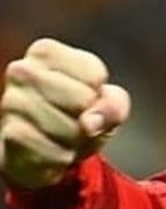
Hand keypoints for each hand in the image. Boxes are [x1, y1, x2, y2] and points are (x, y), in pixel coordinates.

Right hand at [0, 38, 130, 188]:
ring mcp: (11, 103)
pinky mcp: (9, 136)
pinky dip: (63, 157)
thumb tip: (89, 123)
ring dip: (76, 140)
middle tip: (74, 118)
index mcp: (46, 52)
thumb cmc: (77, 114)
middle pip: (82, 99)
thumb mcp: (108, 102)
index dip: (98, 93)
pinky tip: (52, 150)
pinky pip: (55, 151)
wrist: (41, 149)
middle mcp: (22, 71)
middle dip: (88, 117)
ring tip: (63, 134)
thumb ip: (113, 105)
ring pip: (70, 128)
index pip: (94, 75)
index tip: (84, 95)